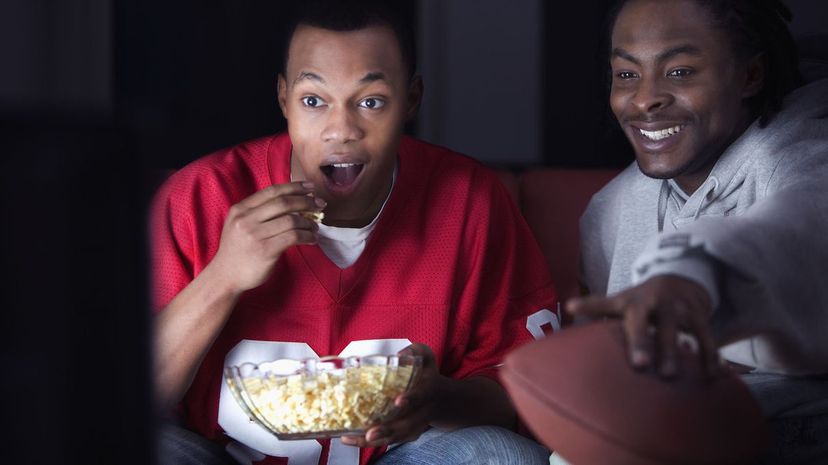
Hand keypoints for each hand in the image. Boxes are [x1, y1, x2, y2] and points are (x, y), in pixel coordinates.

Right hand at [208, 181, 323, 292]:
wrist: (225, 276)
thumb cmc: (237, 251)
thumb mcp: (239, 225)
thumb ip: (257, 212)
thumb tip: (291, 202)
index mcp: (240, 209)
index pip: (271, 191)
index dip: (293, 187)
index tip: (309, 187)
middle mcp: (246, 219)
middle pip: (283, 203)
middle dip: (305, 201)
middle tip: (320, 204)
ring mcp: (255, 235)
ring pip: (290, 220)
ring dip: (308, 222)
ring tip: (315, 227)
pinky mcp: (265, 250)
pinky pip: (293, 237)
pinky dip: (307, 236)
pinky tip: (312, 239)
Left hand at [341, 343, 439, 447]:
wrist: (441, 400)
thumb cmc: (428, 375)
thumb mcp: (427, 357)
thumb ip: (416, 352)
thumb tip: (399, 355)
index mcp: (428, 390)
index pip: (421, 395)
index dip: (411, 399)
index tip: (399, 401)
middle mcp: (422, 411)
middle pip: (407, 425)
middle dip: (388, 430)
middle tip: (370, 433)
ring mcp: (415, 425)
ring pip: (397, 437)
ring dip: (376, 440)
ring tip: (353, 439)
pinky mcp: (405, 433)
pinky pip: (388, 440)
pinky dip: (370, 442)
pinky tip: (352, 439)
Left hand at [566, 275, 718, 376]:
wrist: (679, 278)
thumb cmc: (641, 299)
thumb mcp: (619, 299)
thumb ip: (596, 306)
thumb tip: (567, 307)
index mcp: (632, 302)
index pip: (616, 311)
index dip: (607, 319)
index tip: (602, 334)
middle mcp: (656, 303)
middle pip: (650, 323)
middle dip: (646, 343)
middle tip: (641, 365)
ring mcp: (680, 309)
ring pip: (681, 329)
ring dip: (679, 352)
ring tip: (674, 376)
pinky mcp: (700, 316)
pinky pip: (706, 336)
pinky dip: (710, 356)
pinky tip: (712, 376)